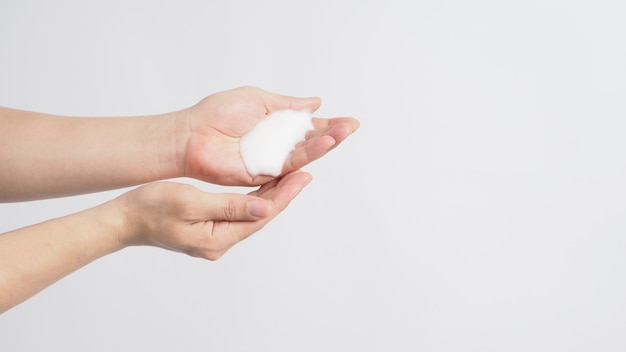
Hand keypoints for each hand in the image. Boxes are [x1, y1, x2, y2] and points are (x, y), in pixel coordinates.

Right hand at [116, 171, 311, 259]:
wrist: (124, 220)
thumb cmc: (150, 208)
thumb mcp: (189, 202)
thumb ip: (228, 206)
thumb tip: (264, 210)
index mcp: (217, 239)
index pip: (260, 216)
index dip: (284, 196)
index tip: (304, 177)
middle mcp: (220, 243)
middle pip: (260, 217)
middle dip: (283, 194)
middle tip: (304, 172)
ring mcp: (215, 238)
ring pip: (251, 215)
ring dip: (271, 195)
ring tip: (291, 175)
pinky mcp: (210, 231)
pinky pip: (239, 213)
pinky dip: (253, 198)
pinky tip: (263, 185)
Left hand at [177, 86, 358, 185]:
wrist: (192, 134)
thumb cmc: (217, 114)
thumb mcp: (257, 99)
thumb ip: (287, 104)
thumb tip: (314, 102)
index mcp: (276, 125)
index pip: (308, 126)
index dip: (328, 124)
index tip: (349, 121)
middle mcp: (277, 144)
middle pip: (311, 142)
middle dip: (333, 134)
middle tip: (352, 126)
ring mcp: (271, 160)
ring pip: (305, 154)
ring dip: (325, 144)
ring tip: (342, 133)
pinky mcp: (264, 174)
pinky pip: (289, 165)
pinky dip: (308, 155)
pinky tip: (324, 143)